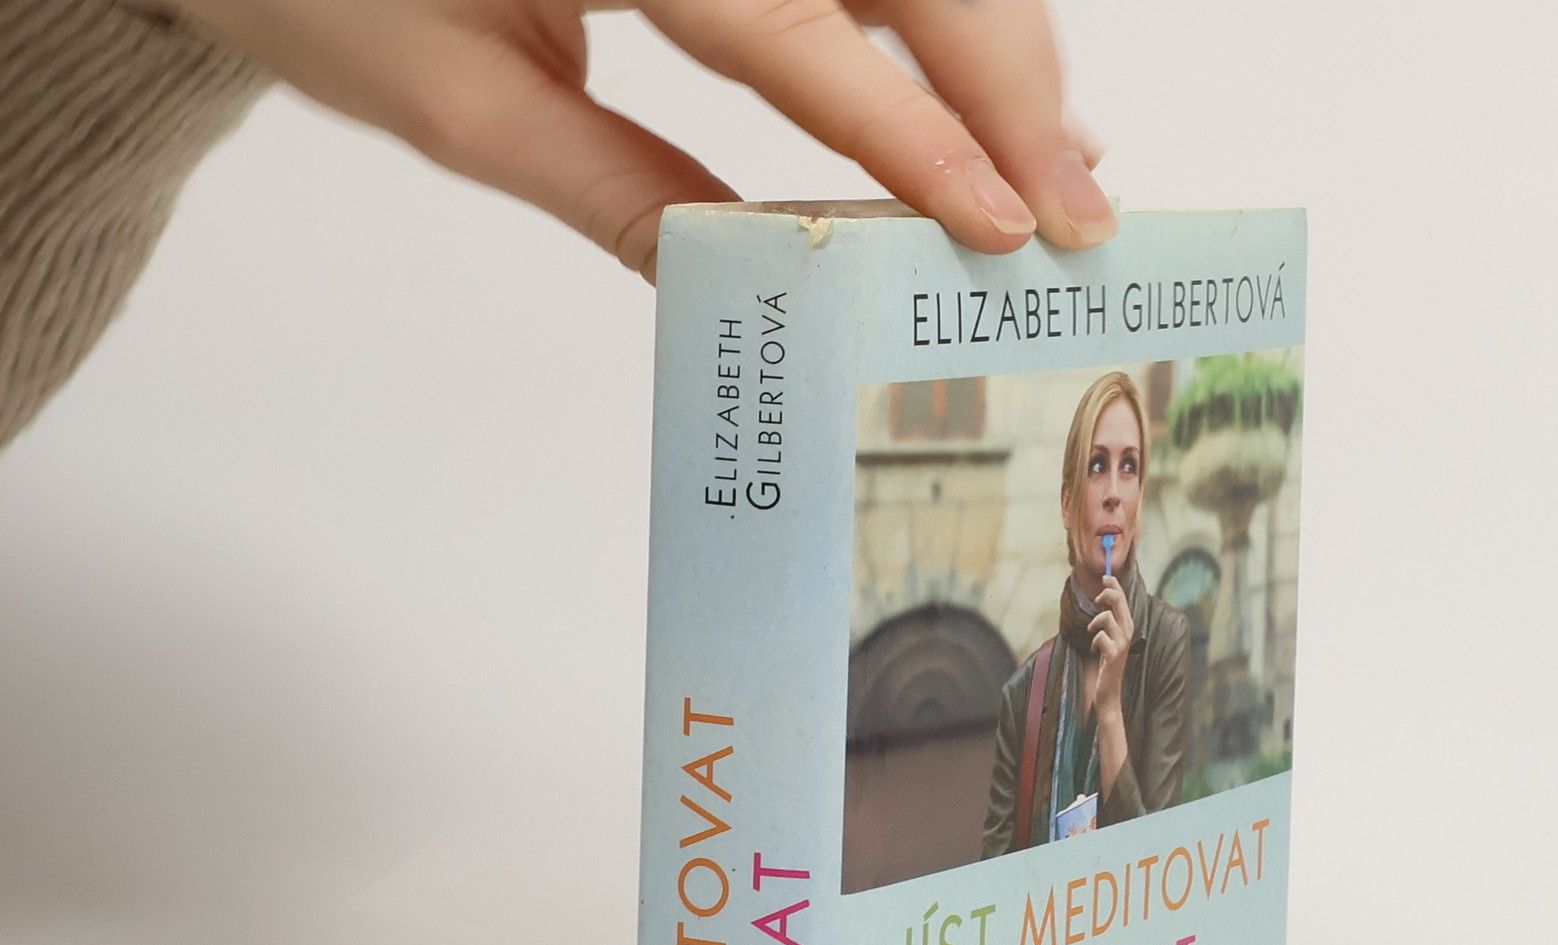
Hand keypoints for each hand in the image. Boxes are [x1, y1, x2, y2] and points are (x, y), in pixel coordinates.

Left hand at [160, 0, 1115, 278]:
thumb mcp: (451, 103)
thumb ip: (615, 186)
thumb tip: (759, 277)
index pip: (789, 22)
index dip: (913, 130)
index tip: (1004, 223)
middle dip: (1003, 76)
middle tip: (1079, 206)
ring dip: (996, 35)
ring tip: (1061, 152)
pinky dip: (928, 8)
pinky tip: (984, 70)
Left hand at [1086, 575, 1133, 719]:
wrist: (1109, 690)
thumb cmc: (1107, 663)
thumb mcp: (1109, 638)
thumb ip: (1109, 621)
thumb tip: (1103, 599)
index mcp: (1127, 626)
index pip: (1123, 600)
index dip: (1115, 586)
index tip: (1105, 578)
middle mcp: (1128, 631)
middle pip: (1118, 602)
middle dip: (1107, 594)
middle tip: (1097, 598)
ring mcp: (1123, 642)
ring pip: (1106, 617)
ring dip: (1095, 623)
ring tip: (1092, 632)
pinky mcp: (1115, 653)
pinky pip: (1100, 636)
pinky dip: (1094, 641)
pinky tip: (1095, 649)